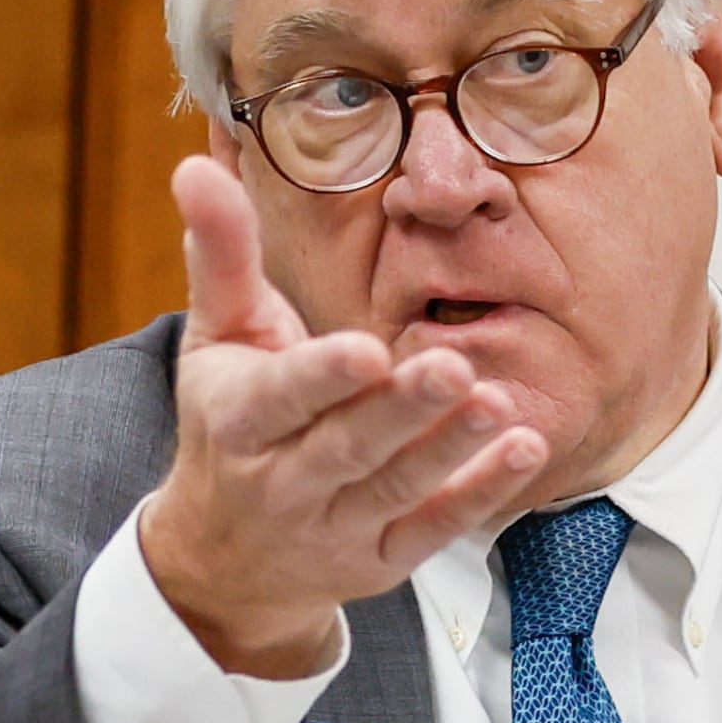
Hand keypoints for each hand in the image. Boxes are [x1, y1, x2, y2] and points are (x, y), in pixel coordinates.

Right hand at [140, 155, 550, 675]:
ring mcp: (334, 526)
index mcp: (239, 419)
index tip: (366, 350)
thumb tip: (197, 164)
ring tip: (496, 402)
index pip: (282, 397)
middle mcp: (283, 482)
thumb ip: (221, 251)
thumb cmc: (229, 420)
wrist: (223, 556)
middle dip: (399, 410)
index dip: (322, 377)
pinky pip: (433, 528)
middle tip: (452, 368)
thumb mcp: (216, 335)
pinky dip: (478, 492)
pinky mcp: (380, 558)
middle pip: (347, 445)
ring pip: (394, 487)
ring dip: (447, 446)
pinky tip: (523, 448)